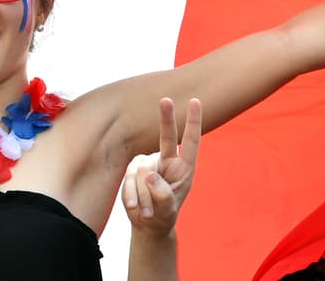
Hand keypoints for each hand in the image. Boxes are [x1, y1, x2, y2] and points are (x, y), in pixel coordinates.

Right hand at [121, 97, 201, 236]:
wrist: (147, 224)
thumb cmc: (163, 215)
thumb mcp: (168, 211)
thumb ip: (162, 195)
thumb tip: (149, 175)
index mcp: (184, 168)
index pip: (190, 142)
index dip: (193, 122)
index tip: (195, 101)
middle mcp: (167, 161)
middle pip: (167, 137)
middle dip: (166, 118)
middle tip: (165, 100)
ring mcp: (149, 164)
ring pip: (143, 172)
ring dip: (142, 196)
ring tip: (146, 212)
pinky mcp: (133, 170)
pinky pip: (129, 179)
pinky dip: (131, 195)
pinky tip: (135, 208)